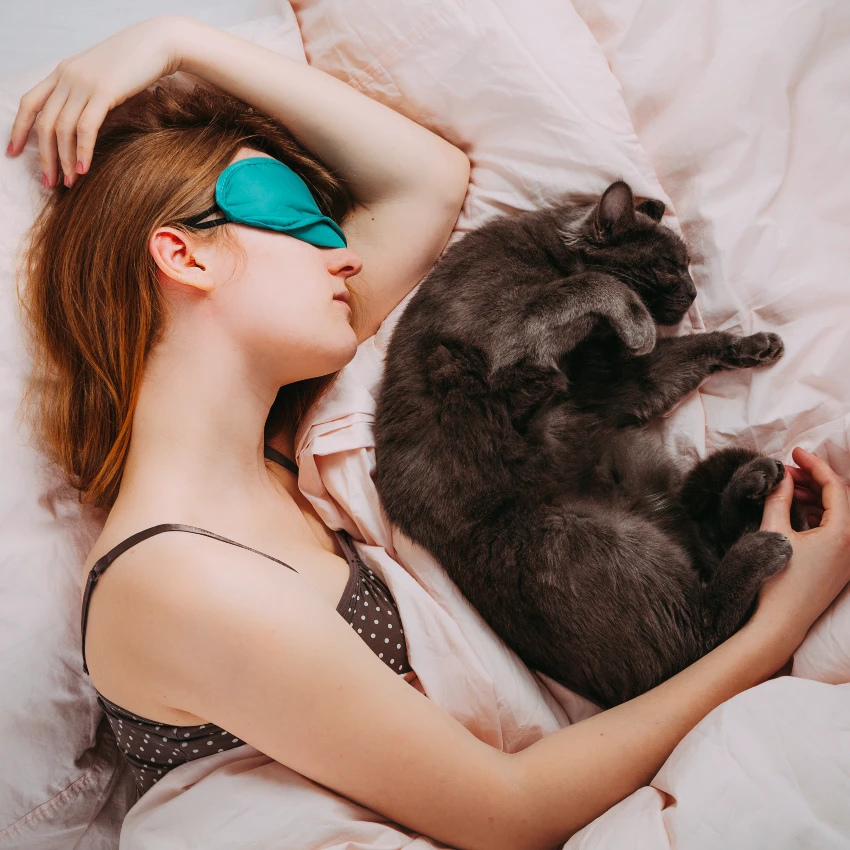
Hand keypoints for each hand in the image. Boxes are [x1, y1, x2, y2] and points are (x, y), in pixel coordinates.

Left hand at [6, 16, 188, 187]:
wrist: (157, 43)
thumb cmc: (134, 64)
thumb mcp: (102, 76)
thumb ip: (88, 93)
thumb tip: (84, 122)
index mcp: (62, 73)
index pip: (30, 103)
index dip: (18, 129)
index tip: (13, 152)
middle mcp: (67, 77)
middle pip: (45, 122)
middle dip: (44, 157)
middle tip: (49, 183)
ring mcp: (83, 83)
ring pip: (63, 128)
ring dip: (63, 160)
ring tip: (68, 183)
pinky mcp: (103, 92)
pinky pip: (85, 127)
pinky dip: (82, 150)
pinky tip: (84, 169)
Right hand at [750, 447, 849, 654]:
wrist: (779, 623)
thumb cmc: (776, 580)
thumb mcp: (773, 531)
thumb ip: (778, 498)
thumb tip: (781, 476)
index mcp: (843, 533)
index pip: (834, 486)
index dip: (814, 465)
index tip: (794, 452)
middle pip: (840, 498)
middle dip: (813, 479)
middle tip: (786, 470)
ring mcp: (849, 558)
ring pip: (838, 514)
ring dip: (814, 496)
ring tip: (787, 487)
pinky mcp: (840, 567)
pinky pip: (836, 530)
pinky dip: (818, 514)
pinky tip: (796, 510)